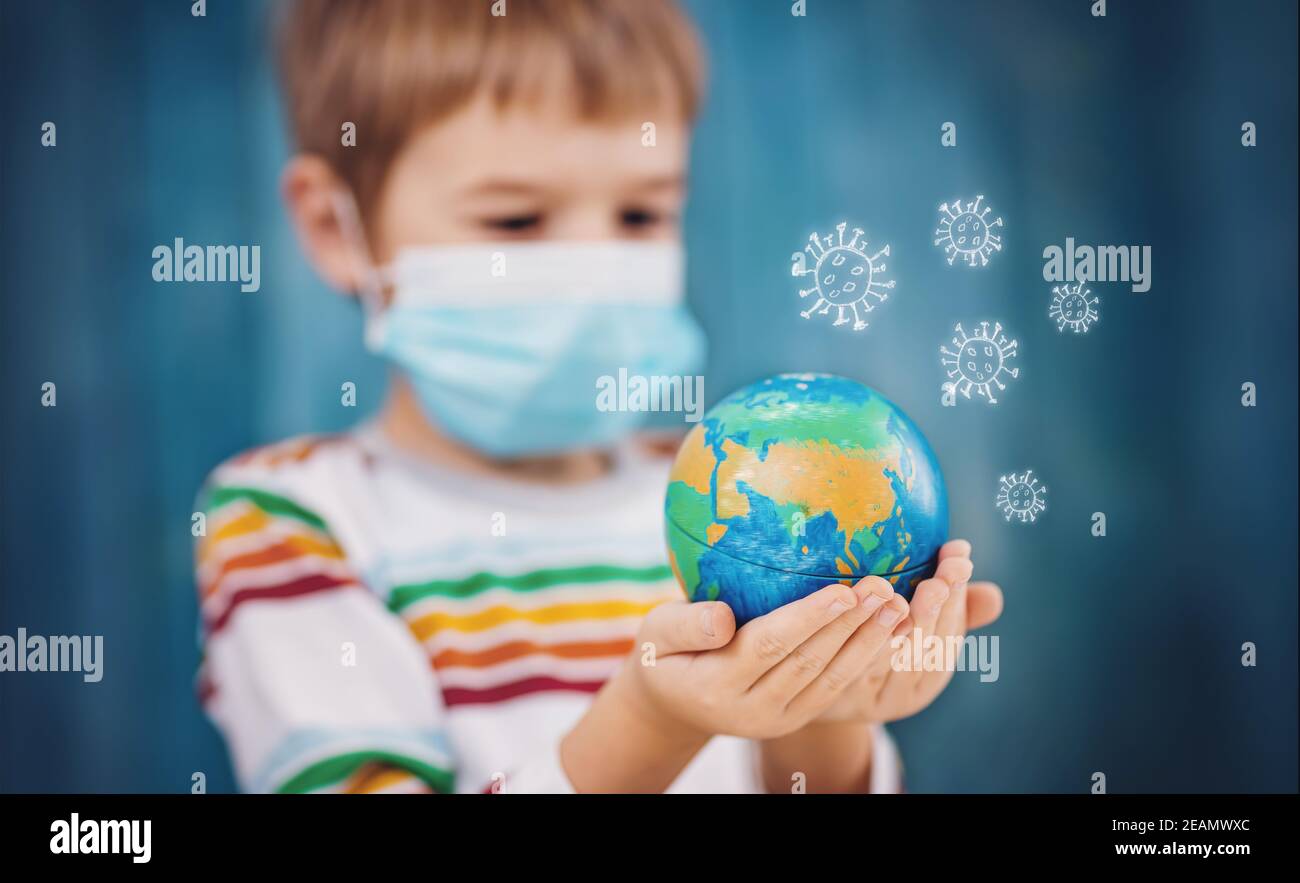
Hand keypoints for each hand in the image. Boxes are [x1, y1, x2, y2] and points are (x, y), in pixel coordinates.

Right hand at [627, 578, 909, 740]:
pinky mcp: (794, 720)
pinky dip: (863, 660)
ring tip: (896, 605)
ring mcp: (776, 721)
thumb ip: (687, 626)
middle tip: (884, 587)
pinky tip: (886, 631)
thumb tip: (722, 618)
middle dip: (850, 625)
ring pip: (829, 680)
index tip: (843, 589)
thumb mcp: (657, 634)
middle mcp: (751, 712)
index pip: (770, 646)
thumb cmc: (665, 653)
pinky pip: (833, 689)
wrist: (674, 704)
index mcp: (715, 686)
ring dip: (867, 643)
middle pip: (809, 663)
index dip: (808, 619)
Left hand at [815, 539, 1003, 723]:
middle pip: (926, 651)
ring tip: (900, 595)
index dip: (958, 598)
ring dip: (897, 626)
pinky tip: (862, 615)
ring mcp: (873, 698)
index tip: (959, 559)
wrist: (812, 689)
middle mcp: (906, 694)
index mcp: (930, 675)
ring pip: (892, 661)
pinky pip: (854, 669)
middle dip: (934, 611)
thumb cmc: (869, 644)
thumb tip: (994, 595)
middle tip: (938, 581)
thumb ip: (945, 608)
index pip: (951, 636)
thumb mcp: (908, 628)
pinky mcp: (840, 698)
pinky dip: (862, 642)